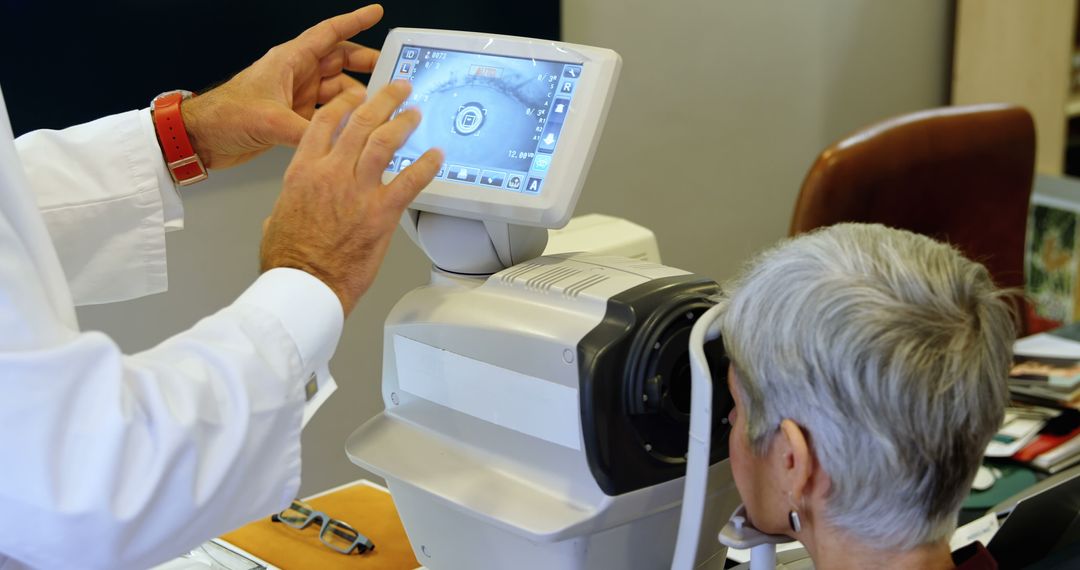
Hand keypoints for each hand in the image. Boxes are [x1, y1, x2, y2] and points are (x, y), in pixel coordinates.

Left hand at [178, 5, 384, 168]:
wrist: (201, 138)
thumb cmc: (224, 115)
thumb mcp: (267, 120)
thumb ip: (304, 130)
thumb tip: (334, 140)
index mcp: (288, 61)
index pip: (328, 34)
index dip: (353, 21)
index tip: (375, 13)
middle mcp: (295, 76)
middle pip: (340, 62)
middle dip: (367, 65)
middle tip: (392, 71)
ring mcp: (296, 97)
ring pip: (337, 90)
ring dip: (356, 97)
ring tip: (378, 105)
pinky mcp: (294, 118)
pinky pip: (328, 114)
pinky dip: (343, 119)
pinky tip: (356, 126)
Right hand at [259, 81, 442, 315]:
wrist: (304, 284)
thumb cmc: (289, 259)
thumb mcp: (278, 218)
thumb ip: (292, 201)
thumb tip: (293, 204)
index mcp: (303, 171)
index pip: (325, 122)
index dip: (345, 103)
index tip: (357, 97)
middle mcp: (331, 173)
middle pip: (361, 123)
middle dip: (384, 101)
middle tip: (398, 91)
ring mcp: (358, 191)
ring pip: (385, 142)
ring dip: (404, 123)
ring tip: (416, 114)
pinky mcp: (381, 213)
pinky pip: (410, 180)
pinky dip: (427, 165)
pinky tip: (437, 156)